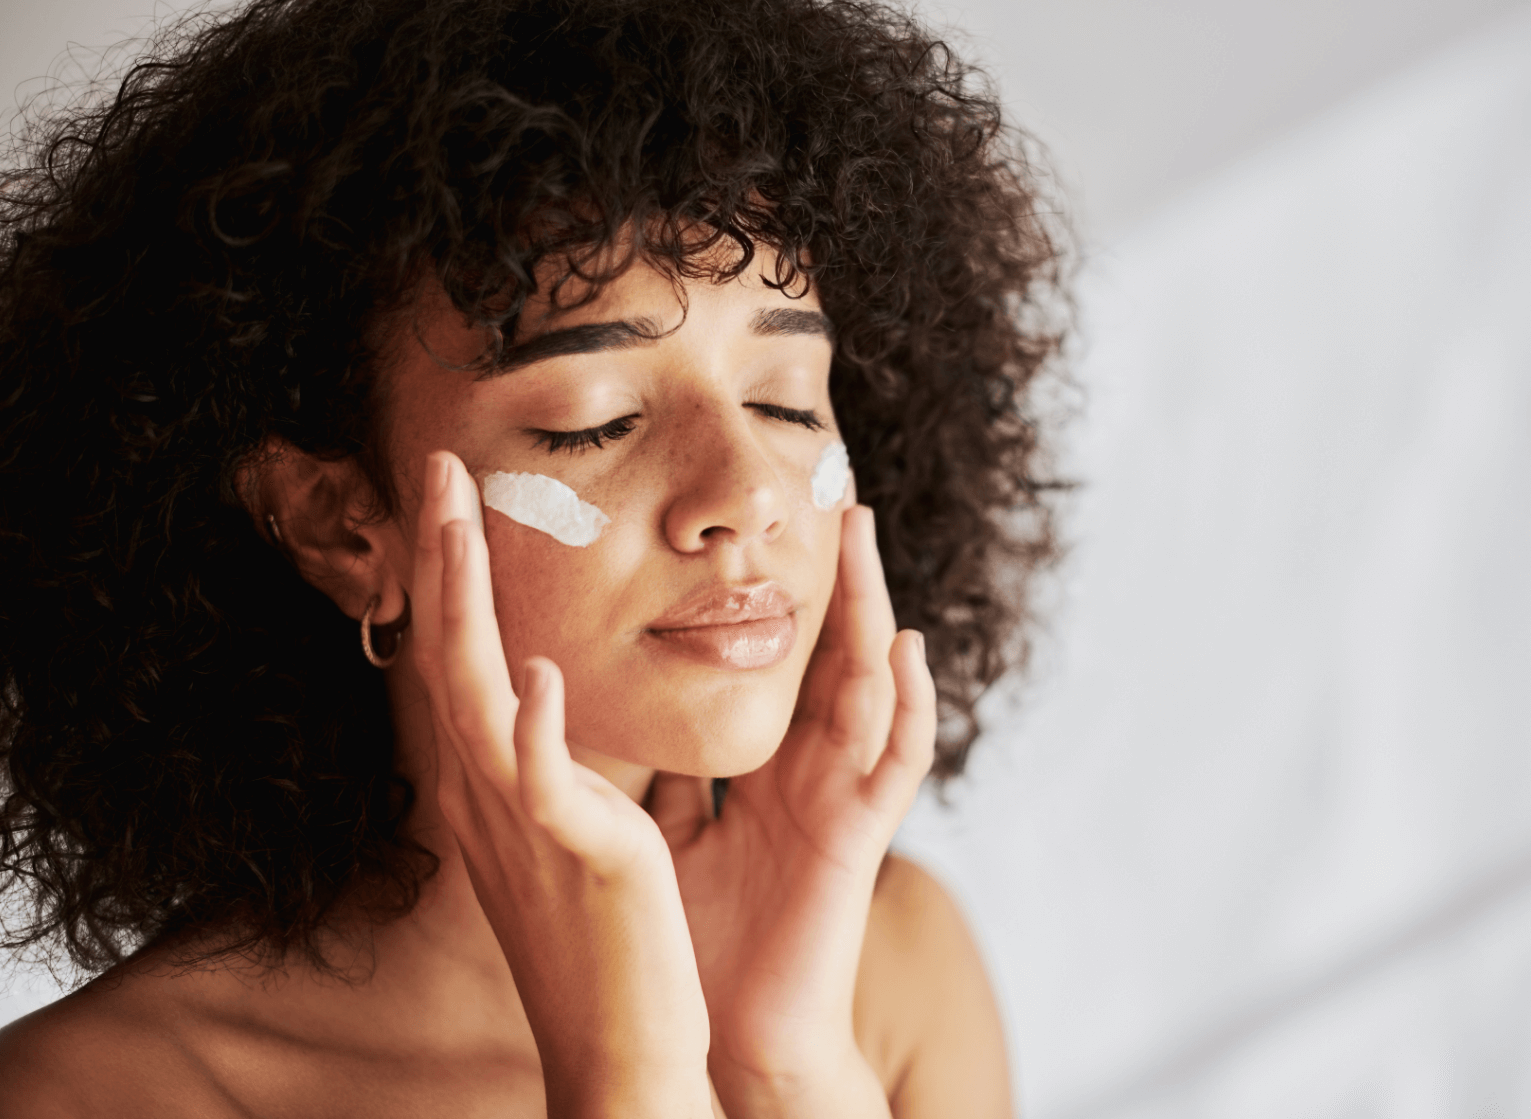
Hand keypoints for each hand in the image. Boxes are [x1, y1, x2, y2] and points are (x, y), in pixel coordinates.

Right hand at [412, 451, 712, 1117]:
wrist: (617, 1044)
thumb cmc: (597, 936)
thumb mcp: (564, 830)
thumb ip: (551, 763)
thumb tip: (548, 699)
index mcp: (494, 782)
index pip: (460, 658)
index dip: (450, 576)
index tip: (453, 500)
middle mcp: (488, 793)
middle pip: (452, 656)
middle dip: (444, 560)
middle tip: (441, 472)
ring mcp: (523, 822)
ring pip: (479, 696)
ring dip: (466, 606)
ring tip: (459, 523)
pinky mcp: (577, 855)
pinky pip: (544, 782)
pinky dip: (535, 728)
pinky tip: (538, 671)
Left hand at [651, 505, 937, 1117]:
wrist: (713, 1031)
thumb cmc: (694, 935)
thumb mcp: (670, 828)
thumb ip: (666, 767)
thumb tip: (622, 705)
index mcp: (765, 770)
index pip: (784, 665)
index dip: (786, 600)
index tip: (779, 530)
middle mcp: (810, 774)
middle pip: (833, 658)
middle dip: (839, 582)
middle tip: (840, 500)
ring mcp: (839, 800)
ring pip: (869, 688)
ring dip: (873, 611)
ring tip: (867, 540)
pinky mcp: (856, 839)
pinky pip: (896, 766)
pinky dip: (908, 707)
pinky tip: (905, 650)